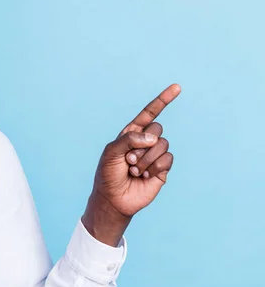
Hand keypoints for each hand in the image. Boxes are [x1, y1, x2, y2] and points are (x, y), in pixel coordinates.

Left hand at [82, 84, 180, 245]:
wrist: (114, 199)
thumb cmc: (108, 173)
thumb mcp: (111, 152)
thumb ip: (129, 139)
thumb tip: (153, 137)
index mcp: (132, 133)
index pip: (149, 113)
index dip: (163, 100)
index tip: (176, 87)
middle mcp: (145, 141)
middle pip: (157, 128)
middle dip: (142, 145)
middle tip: (129, 160)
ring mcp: (155, 154)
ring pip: (163, 144)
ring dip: (146, 159)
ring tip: (134, 170)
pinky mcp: (163, 168)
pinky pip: (168, 158)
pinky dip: (156, 167)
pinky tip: (145, 176)